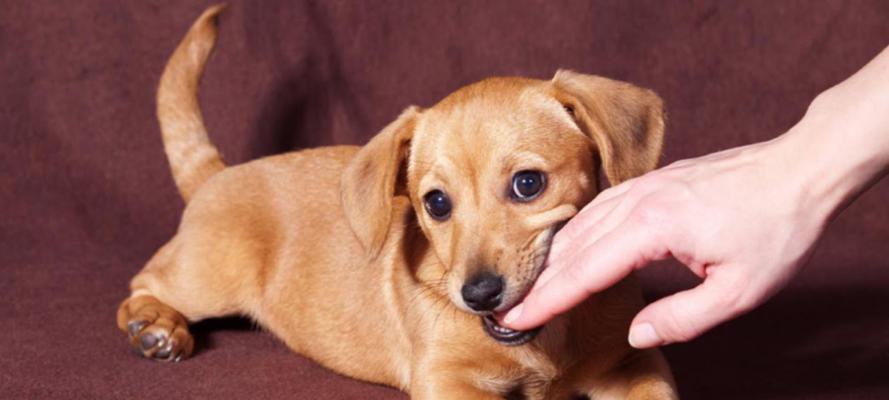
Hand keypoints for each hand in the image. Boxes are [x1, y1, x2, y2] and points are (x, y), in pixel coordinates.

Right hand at [501, 136, 829, 347]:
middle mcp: (638, 201)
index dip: (546, 300)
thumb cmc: (776, 229)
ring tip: (530, 284)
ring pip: (579, 224)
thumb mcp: (738, 291)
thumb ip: (681, 318)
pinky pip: (598, 209)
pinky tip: (567, 247)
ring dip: (550, 256)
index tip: (515, 319)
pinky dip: (574, 233)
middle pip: (571, 246)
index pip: (584, 272)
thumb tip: (634, 335)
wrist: (801, 169)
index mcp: (654, 227)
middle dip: (537, 280)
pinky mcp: (650, 181)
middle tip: (507, 307)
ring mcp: (642, 186)